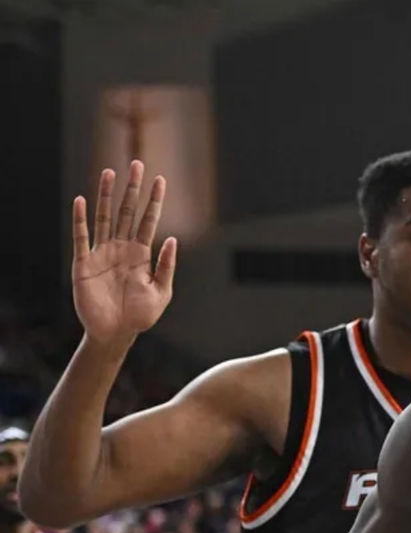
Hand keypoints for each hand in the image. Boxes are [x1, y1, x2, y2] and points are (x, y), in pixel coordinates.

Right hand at [72, 161, 176, 348]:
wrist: (116, 334)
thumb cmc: (140, 316)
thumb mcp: (161, 292)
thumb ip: (166, 266)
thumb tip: (172, 239)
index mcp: (141, 254)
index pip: (149, 220)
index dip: (155, 200)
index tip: (161, 179)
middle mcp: (121, 248)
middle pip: (127, 211)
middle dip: (132, 189)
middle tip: (136, 164)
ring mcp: (102, 253)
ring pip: (104, 217)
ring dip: (106, 195)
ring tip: (110, 172)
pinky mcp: (84, 263)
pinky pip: (81, 237)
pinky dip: (81, 219)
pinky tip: (82, 201)